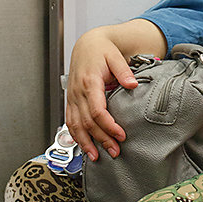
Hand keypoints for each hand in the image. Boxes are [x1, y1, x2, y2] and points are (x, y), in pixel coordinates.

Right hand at [65, 20, 166, 159]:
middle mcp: (78, 92)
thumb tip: (132, 84)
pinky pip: (70, 121)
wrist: (87, 44)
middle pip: (88, 122)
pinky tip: (84, 147)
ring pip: (75, 125)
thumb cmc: (101, 50)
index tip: (121, 135)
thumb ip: (123, 71)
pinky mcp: (71, 101)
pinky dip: (76, 136)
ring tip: (98, 157)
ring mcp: (72, 97)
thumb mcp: (115, 56)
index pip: (97, 110)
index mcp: (90, 82)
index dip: (108, 125)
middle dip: (101, 139)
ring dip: (86, 143)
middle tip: (115, 151)